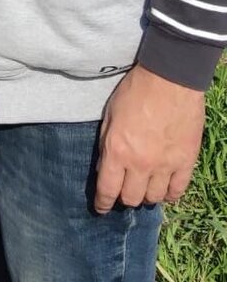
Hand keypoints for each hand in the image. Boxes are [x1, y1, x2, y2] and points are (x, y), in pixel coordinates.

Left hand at [94, 63, 204, 213]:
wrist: (169, 79)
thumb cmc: (134, 91)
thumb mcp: (110, 115)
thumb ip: (106, 144)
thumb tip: (104, 167)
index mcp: (118, 151)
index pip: (107, 190)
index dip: (102, 203)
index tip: (101, 208)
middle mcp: (141, 164)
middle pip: (131, 199)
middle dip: (123, 197)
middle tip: (123, 190)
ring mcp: (165, 165)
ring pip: (153, 198)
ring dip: (146, 195)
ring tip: (143, 186)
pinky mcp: (186, 162)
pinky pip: (177, 191)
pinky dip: (169, 194)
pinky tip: (164, 189)